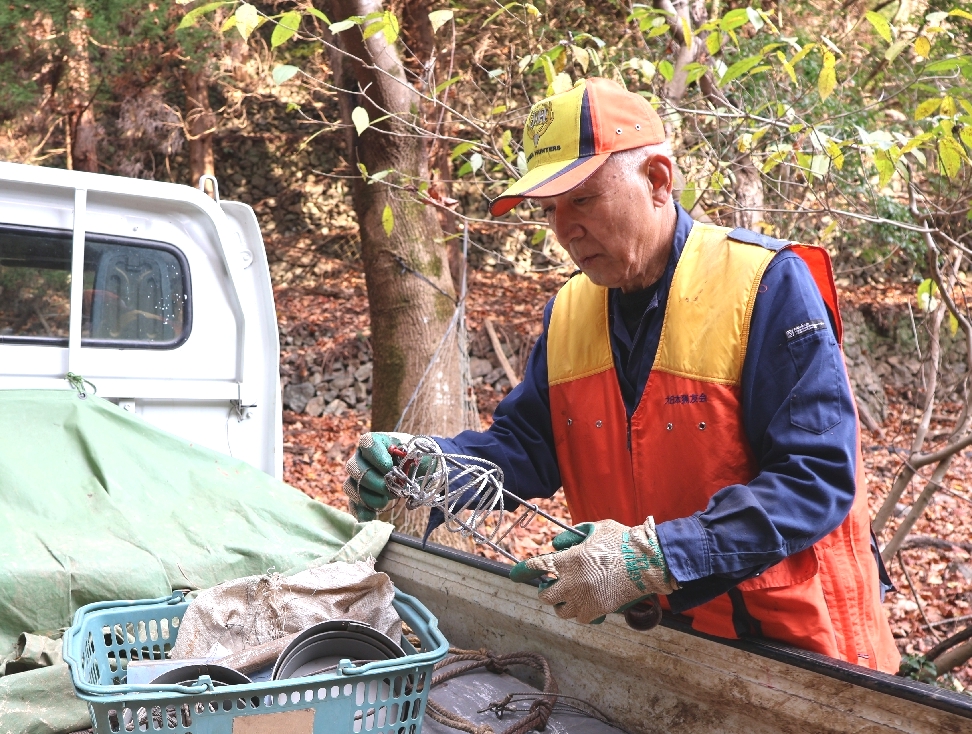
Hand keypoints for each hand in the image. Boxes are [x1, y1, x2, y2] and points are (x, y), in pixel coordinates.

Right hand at [343, 432, 412, 520]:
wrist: (418, 469)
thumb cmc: (415, 457)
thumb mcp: (416, 452)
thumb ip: (410, 458)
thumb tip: (399, 472)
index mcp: (376, 442)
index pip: (367, 443)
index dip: (377, 457)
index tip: (390, 467)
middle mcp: (362, 458)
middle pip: (355, 468)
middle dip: (375, 482)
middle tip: (393, 488)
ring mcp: (358, 477)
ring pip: (351, 487)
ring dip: (369, 497)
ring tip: (386, 501)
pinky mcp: (360, 494)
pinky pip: (353, 504)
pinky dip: (362, 512)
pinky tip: (371, 518)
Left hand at [509, 517, 676, 623]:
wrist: (646, 562)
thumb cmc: (622, 541)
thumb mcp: (597, 528)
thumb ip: (576, 534)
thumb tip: (559, 543)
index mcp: (568, 560)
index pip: (538, 566)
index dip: (524, 571)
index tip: (516, 574)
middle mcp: (571, 582)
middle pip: (546, 595)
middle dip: (546, 591)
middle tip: (551, 587)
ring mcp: (584, 598)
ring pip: (561, 611)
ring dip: (562, 605)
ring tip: (568, 599)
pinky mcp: (598, 610)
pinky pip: (581, 618)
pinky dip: (580, 614)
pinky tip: (585, 606)